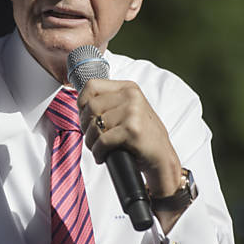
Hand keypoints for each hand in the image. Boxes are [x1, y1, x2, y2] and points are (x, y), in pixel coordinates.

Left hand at [77, 80, 181, 198]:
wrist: (162, 158)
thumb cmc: (142, 136)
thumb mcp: (129, 110)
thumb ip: (110, 102)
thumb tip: (80, 103)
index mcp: (129, 88)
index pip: (92, 85)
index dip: (82, 103)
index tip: (87, 118)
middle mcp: (131, 96)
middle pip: (91, 106)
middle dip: (86, 126)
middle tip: (93, 138)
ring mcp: (133, 112)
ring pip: (95, 125)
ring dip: (91, 142)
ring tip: (99, 149)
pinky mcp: (132, 131)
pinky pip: (102, 141)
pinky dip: (98, 152)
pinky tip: (102, 157)